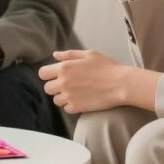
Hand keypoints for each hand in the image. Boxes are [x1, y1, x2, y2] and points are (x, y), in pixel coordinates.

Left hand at [38, 50, 159, 113]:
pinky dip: (72, 105)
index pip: (42, 74)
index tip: (56, 75)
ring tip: (77, 92)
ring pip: (56, 100)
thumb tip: (55, 55)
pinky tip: (82, 99)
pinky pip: (66, 108)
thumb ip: (69, 55)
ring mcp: (69, 96)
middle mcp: (63, 82)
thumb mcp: (89, 54)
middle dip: (55, 86)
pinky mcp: (76, 108)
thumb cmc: (107, 67)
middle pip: (47, 88)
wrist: (121, 84)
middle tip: (69, 84)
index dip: (48, 74)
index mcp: (64, 68)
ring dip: (63, 97)